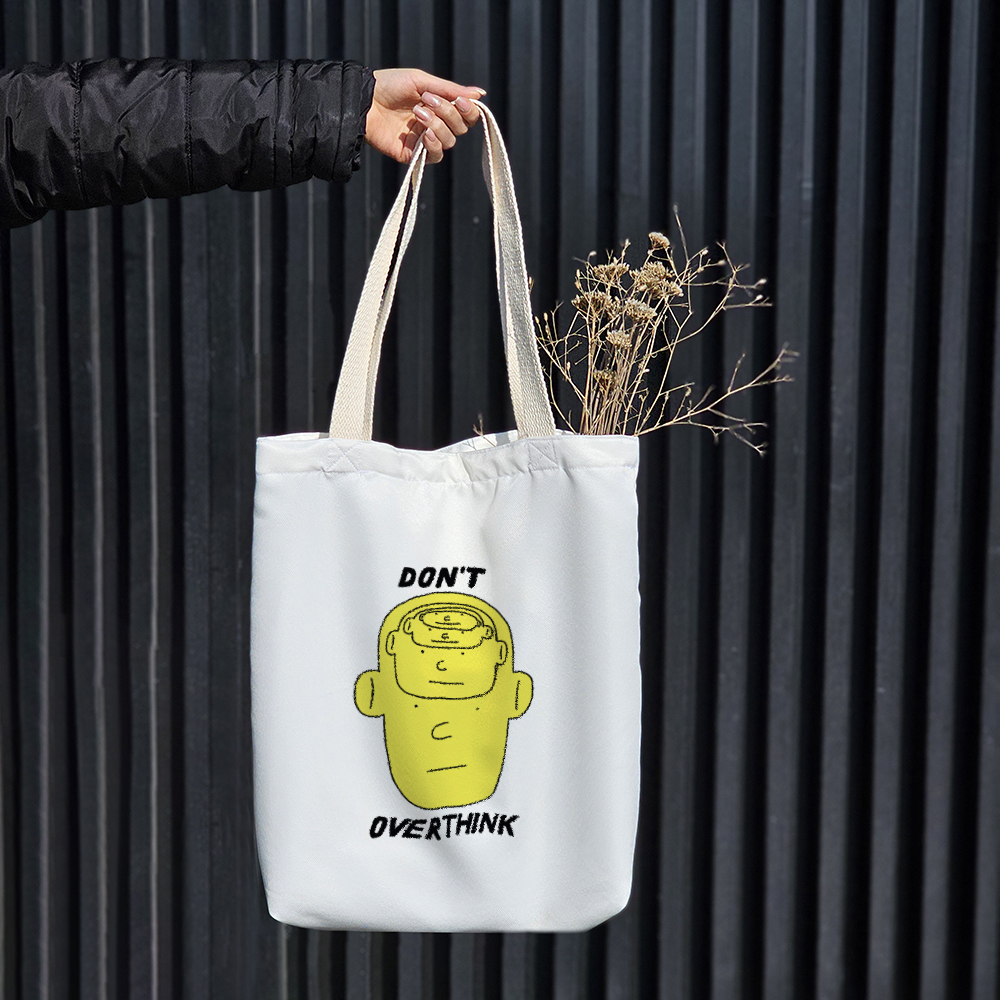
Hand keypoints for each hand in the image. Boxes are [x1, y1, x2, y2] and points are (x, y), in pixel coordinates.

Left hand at [366, 68, 483, 164]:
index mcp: (440, 106)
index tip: (461, 101)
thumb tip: (481, 94)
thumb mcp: (422, 81)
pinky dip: (434, 145)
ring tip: (417, 112)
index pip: (466, 115)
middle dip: (448, 113)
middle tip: (428, 100)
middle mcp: (435, 124)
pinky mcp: (413, 154)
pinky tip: (424, 134)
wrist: (364, 100)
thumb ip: (451, 90)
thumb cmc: (390, 85)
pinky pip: (435, 156)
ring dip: (437, 125)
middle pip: (460, 128)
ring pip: (449, 141)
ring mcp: (424, 140)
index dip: (469, 110)